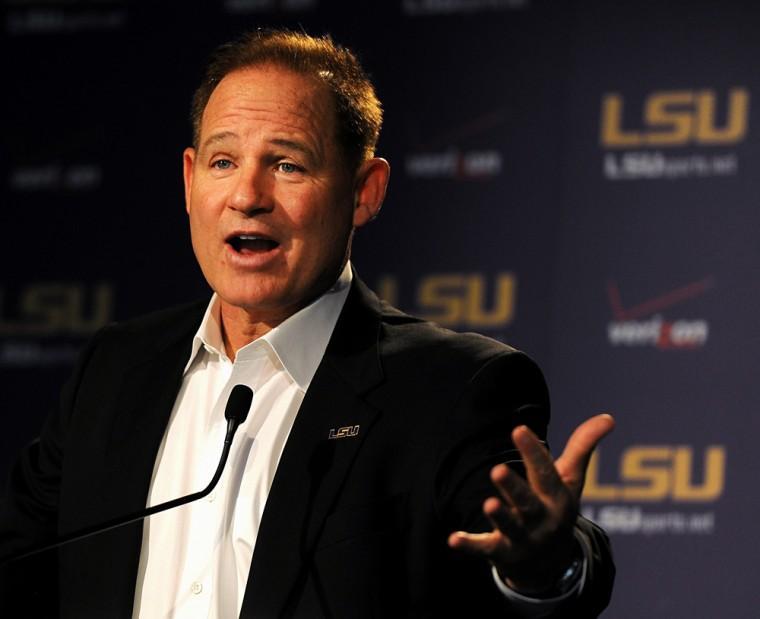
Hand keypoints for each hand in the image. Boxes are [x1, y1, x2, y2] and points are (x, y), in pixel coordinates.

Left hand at [447, 414, 614, 592]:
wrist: (550, 566)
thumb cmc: (556, 509)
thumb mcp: (571, 481)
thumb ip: (582, 447)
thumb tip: (609, 417)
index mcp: (556, 498)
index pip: (545, 473)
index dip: (533, 451)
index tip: (519, 429)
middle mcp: (541, 519)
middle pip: (527, 502)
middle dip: (513, 488)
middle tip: (497, 470)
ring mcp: (522, 538)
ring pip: (510, 526)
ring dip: (500, 517)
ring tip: (489, 504)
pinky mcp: (502, 553)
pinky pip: (485, 549)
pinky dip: (469, 545)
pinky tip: (453, 539)